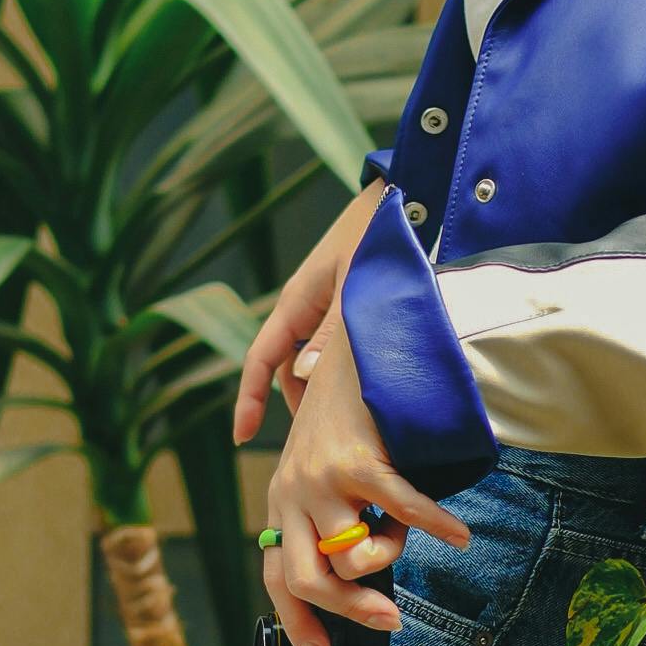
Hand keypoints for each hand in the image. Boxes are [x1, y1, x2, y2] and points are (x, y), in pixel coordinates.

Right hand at [231, 179, 388, 445]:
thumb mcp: (353, 287)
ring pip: (313, 366)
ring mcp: (323, 311)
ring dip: (327, 393)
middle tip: (324, 444)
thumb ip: (331, 333)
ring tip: (356, 424)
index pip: (259, 360)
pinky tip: (373, 392)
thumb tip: (304, 379)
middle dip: (300, 407)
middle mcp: (303, 310)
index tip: (243, 437)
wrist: (402, 200)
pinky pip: (334, 353)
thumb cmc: (374, 239)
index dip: (249, 400)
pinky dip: (345, 375)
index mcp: (294, 303)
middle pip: (287, 372)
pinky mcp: (345, 311)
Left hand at [260, 304, 468, 645]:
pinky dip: (436, 529)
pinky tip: (459, 536)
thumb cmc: (347, 413)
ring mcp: (319, 478)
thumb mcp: (322, 469)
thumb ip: (330, 517)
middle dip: (350, 612)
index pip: (277, 579)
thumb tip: (360, 575)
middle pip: (307, 581)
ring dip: (391, 558)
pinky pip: (401, 513)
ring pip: (351, 557)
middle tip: (391, 621)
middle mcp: (289, 494)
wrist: (354, 344)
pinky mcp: (356, 460)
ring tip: (412, 537)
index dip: (298, 624)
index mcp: (279, 503)